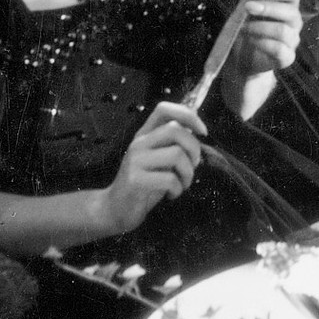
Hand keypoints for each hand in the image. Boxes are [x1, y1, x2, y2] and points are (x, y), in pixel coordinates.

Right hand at [93, 102, 206, 235]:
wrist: (115, 210)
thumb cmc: (143, 184)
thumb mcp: (159, 160)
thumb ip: (172, 144)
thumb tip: (196, 131)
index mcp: (144, 134)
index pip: (164, 109)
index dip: (188, 115)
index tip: (202, 132)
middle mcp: (139, 143)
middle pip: (175, 130)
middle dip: (194, 148)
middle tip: (194, 165)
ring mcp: (136, 161)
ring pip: (177, 154)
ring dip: (188, 173)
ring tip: (183, 184)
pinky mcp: (136, 180)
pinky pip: (170, 179)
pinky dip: (178, 189)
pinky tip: (172, 194)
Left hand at [221, 0, 301, 77]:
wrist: (242, 57)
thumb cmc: (246, 30)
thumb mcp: (244, 11)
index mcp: (287, 6)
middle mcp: (294, 22)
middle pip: (291, 11)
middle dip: (268, 8)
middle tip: (248, 8)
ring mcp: (292, 41)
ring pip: (283, 31)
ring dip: (260, 27)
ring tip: (243, 27)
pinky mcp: (287, 57)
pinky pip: (279, 49)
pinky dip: (261, 43)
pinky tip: (250, 40)